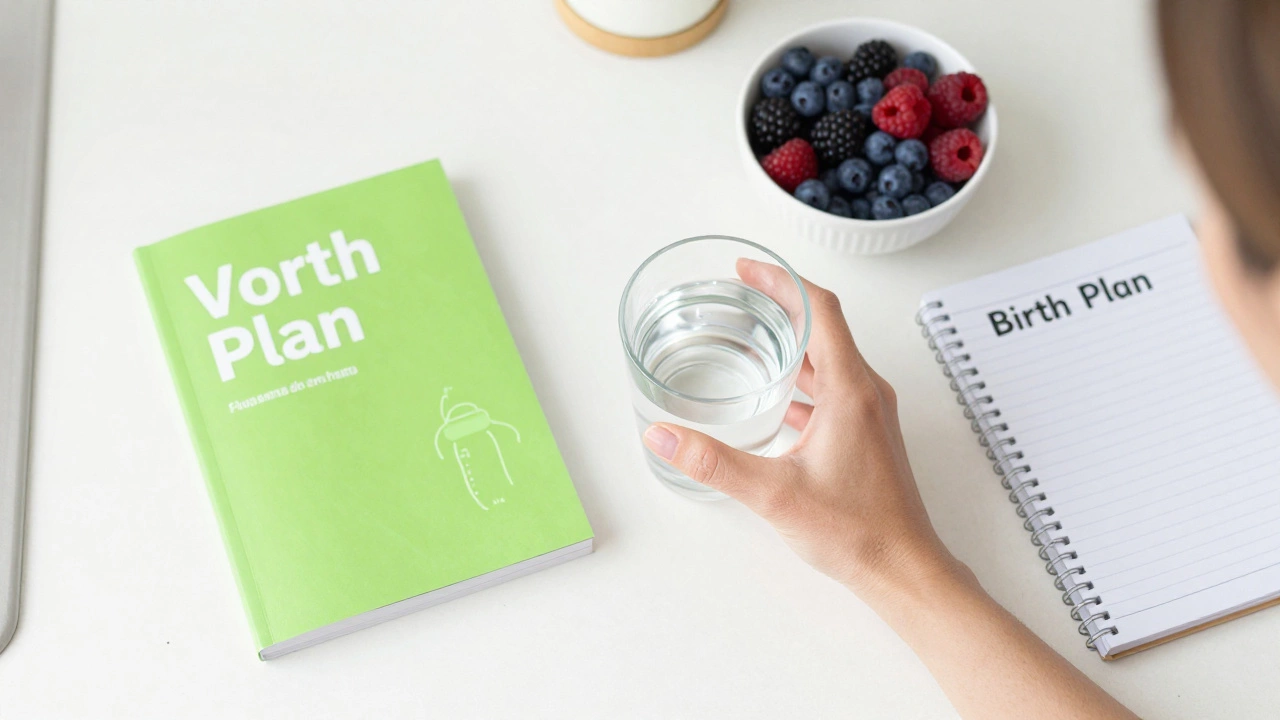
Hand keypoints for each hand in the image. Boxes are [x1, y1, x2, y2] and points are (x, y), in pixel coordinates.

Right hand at [642, 259, 962, 600]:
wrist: (903, 568)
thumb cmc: (857, 531)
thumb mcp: (773, 495)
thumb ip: (713, 462)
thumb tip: (663, 436)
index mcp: (850, 389)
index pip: (820, 309)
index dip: (781, 280)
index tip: (746, 270)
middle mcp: (866, 392)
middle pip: (824, 326)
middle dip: (780, 304)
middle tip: (739, 294)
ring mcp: (870, 413)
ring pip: (828, 358)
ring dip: (791, 341)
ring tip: (749, 337)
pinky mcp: (867, 434)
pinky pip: (832, 387)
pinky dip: (801, 377)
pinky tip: (774, 395)